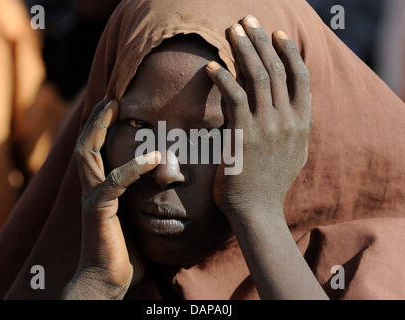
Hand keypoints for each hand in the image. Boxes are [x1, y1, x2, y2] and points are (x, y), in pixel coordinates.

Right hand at [62, 98, 160, 299]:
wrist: (107, 281)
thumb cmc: (124, 252)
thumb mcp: (134, 218)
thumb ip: (140, 199)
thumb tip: (165, 183)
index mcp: (99, 189)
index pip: (95, 151)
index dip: (101, 128)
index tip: (115, 109)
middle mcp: (91, 189)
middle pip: (85, 144)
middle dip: (96, 120)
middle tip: (112, 99)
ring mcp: (92, 198)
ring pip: (88, 154)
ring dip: (101, 129)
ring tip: (117, 109)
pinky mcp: (99, 211)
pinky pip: (115, 182)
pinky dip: (134, 167)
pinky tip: (155, 158)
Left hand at [207, 15, 312, 219]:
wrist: (257, 210)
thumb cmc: (270, 183)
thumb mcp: (292, 153)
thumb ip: (293, 127)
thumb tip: (283, 104)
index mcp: (302, 123)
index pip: (300, 76)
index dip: (289, 51)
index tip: (277, 33)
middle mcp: (288, 120)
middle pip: (277, 68)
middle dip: (261, 40)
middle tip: (247, 20)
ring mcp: (267, 126)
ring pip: (258, 76)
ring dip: (243, 50)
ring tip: (231, 31)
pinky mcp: (244, 134)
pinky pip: (234, 97)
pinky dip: (224, 78)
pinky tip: (213, 67)